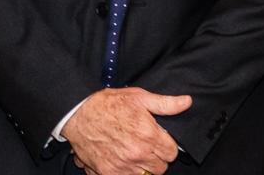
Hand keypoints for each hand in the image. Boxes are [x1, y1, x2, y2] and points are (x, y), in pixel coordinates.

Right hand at [61, 87, 190, 174]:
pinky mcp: (109, 172)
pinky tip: (120, 159)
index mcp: (148, 135)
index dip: (166, 145)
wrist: (77, 114)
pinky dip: (126, 172)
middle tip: (143, 146)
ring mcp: (124, 165)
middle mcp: (138, 153)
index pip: (172, 153)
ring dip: (141, 167)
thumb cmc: (106, 104)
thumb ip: (165, 103)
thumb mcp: (137, 97)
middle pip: (161, 167)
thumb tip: (186, 102)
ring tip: (131, 152)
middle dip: (155, 157)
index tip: (157, 140)